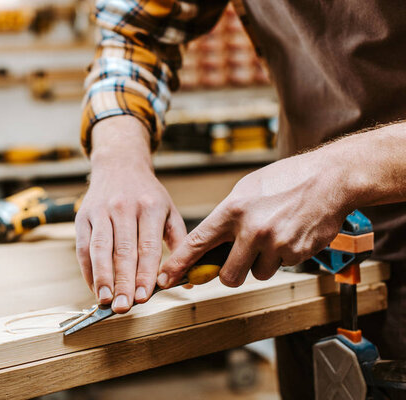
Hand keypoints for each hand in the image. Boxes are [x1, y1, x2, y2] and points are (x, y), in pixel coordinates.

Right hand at [76, 116, 185, 312]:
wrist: (119, 164)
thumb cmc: (148, 194)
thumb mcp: (169, 210)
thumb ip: (179, 242)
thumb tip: (189, 278)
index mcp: (150, 207)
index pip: (148, 246)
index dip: (145, 273)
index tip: (144, 297)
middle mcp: (124, 208)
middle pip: (123, 251)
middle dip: (123, 282)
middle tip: (124, 307)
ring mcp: (101, 211)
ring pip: (100, 250)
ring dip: (102, 278)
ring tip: (105, 302)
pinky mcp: (83, 216)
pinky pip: (83, 247)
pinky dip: (88, 270)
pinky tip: (94, 288)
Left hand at [158, 150, 349, 287]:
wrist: (330, 178)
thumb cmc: (285, 180)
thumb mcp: (246, 189)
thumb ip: (226, 218)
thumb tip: (208, 245)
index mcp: (233, 210)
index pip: (197, 243)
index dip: (179, 264)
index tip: (165, 278)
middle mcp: (252, 230)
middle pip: (228, 276)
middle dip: (231, 273)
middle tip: (240, 258)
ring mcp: (276, 244)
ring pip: (257, 273)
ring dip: (261, 262)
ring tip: (273, 235)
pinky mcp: (297, 253)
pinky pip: (281, 267)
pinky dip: (282, 256)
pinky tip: (290, 233)